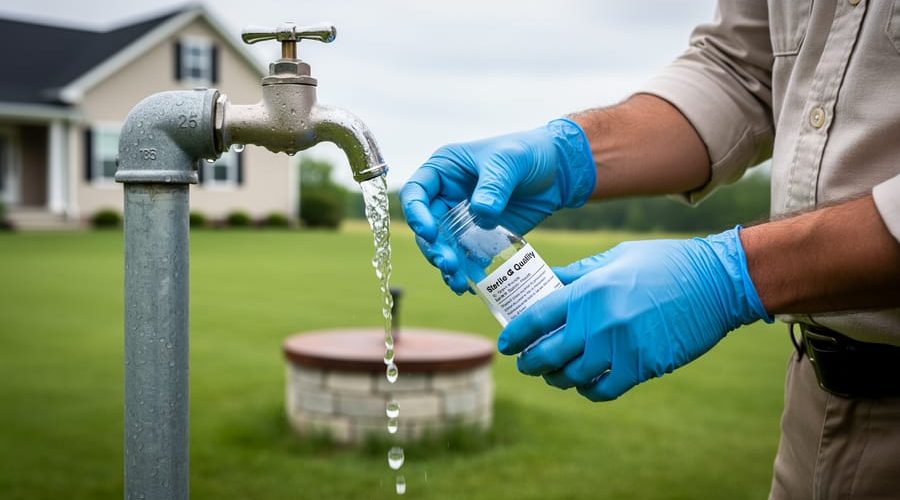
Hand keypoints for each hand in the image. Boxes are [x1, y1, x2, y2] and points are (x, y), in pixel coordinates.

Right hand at [399, 118, 594, 292]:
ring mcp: (463, 219)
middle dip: (433, 248)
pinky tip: (473, 286)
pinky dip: (467, 272)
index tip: (430, 232)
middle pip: (427, 227)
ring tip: (458, 283)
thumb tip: (481, 213)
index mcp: (445, 170)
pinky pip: (467, 258)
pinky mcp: (481, 237)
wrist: (559, 171)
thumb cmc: (529, 153)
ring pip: (444, 247)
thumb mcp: (510, 160)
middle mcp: (448, 196)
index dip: (416, 214)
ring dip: (448, 266)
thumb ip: (494, 185)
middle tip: (448, 264)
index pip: (416, 192)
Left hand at [497, 227, 771, 400]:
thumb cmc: (664, 263)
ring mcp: (620, 348)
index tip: (505, 345)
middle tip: (527, 363)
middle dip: (530, 363)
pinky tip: (585, 384)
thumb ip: (578, 275)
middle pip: (547, 354)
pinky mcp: (642, 366)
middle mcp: (599, 322)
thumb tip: (546, 284)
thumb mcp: (615, 258)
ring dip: (558, 378)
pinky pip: (603, 389)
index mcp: (588, 291)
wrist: (715, 282)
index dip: (515, 336)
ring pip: (572, 376)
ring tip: (554, 374)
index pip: (536, 319)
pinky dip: (589, 390)